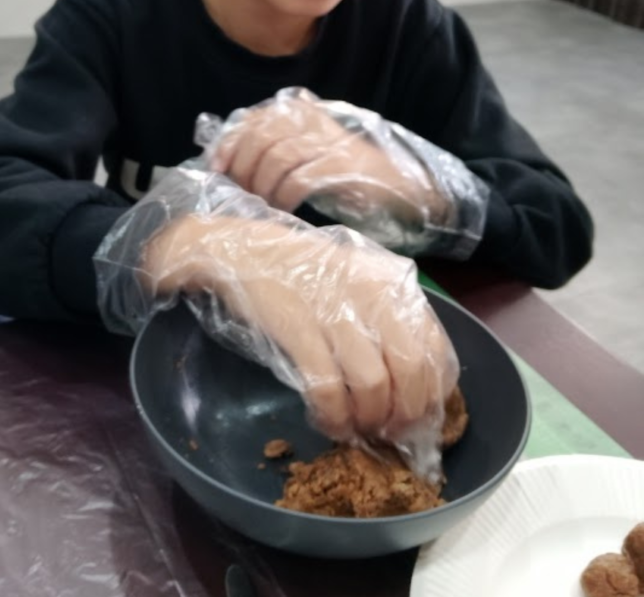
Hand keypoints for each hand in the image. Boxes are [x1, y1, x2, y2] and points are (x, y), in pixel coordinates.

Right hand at [143, 213, 457, 444]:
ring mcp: (337, 312)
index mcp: (393, 286)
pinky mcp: (300, 330)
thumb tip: (414, 382)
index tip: (418, 417)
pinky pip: (328, 390)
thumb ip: (390, 317)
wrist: (245, 251)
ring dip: (368, 420)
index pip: (437, 350)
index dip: (433, 395)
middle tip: (389, 432)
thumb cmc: (305, 270)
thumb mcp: (360, 280)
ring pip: (374, 387)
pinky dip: (333, 417)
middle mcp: (374, 296)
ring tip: (355, 428)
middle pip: (412, 373)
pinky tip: (328, 422)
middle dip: (406, 416)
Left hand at [210, 92, 439, 219]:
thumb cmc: (344, 173)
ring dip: (261, 185)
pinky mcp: (340, 165)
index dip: (229, 143)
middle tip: (241, 194)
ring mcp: (327, 141)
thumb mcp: (306, 152)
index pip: (252, 119)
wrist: (396, 186)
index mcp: (300, 112)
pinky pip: (298, 178)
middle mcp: (312, 120)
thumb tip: (228, 162)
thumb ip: (274, 146)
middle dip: (243, 169)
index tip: (217, 169)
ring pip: (276, 156)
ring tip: (261, 203)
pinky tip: (282, 208)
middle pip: (260, 137)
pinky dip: (283, 195)